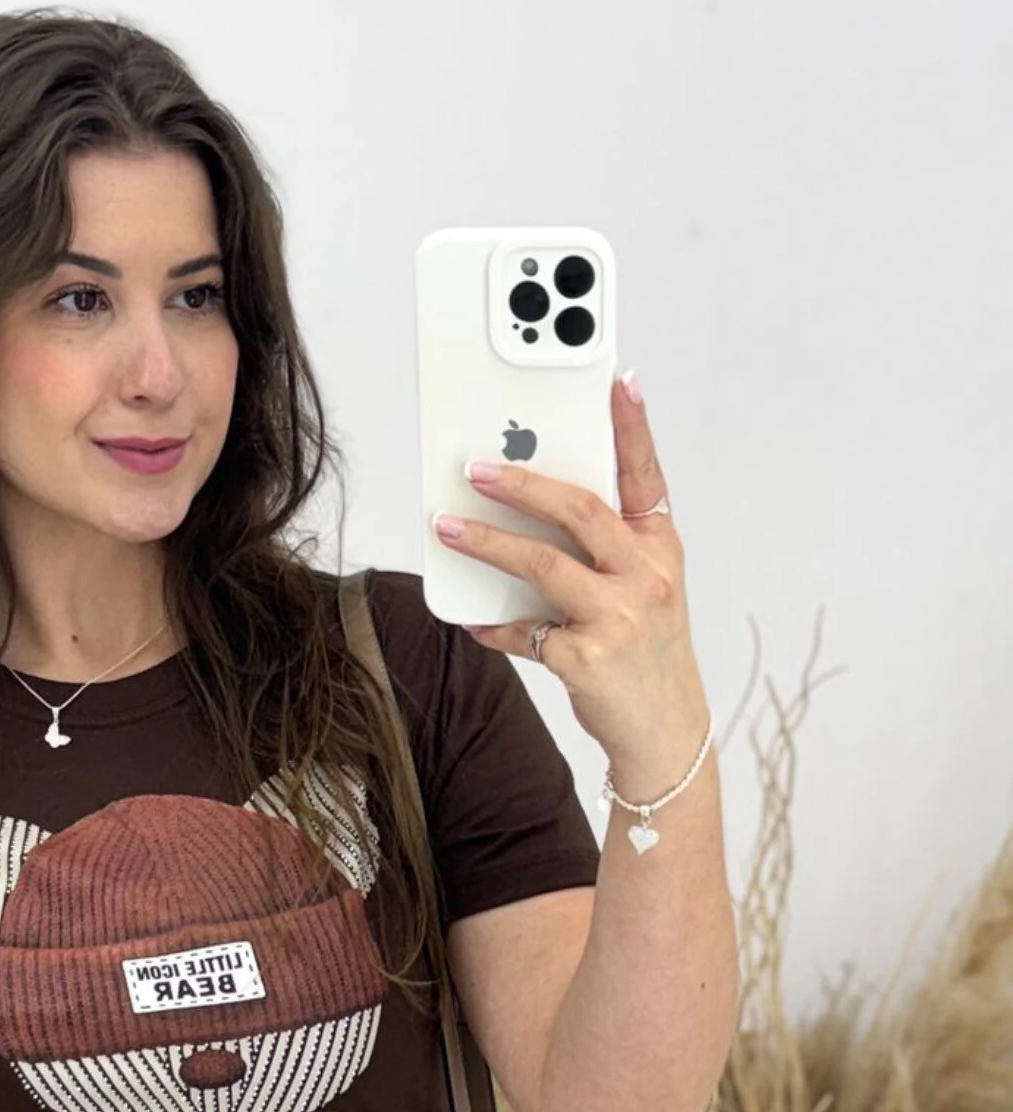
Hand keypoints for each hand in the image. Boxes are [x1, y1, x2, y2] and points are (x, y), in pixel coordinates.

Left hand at [433, 374, 711, 794]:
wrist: (665, 732)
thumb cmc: (645, 650)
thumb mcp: (645, 588)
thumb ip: (604, 546)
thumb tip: (533, 504)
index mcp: (660, 547)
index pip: (646, 475)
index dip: (633, 426)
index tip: (617, 379)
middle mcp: (646, 576)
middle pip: (579, 510)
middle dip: (521, 482)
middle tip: (475, 468)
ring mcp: (620, 617)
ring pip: (542, 563)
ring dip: (487, 543)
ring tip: (447, 528)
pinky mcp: (587, 659)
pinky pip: (525, 630)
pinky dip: (495, 624)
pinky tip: (473, 619)